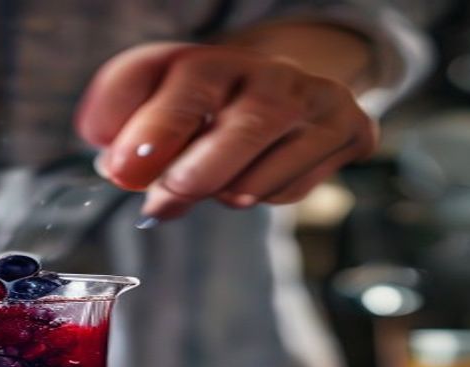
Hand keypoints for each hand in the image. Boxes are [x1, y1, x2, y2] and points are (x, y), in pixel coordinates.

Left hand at [76, 43, 376, 219]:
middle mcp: (269, 73)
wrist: (269, 88)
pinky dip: (263, 195)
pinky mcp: (350, 130)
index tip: (124, 168)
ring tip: (211, 181)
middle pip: (243, 128)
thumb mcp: (148, 105)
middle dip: (194, 176)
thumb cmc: (195, 106)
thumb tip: (118, 168)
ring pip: (267, 171)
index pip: (187, 87)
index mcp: (209, 61)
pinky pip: (295, 187)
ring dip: (225, 193)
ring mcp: (315, 99)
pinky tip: (255, 175)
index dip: (154, 130)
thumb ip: (121, 131)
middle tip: (162, 202)